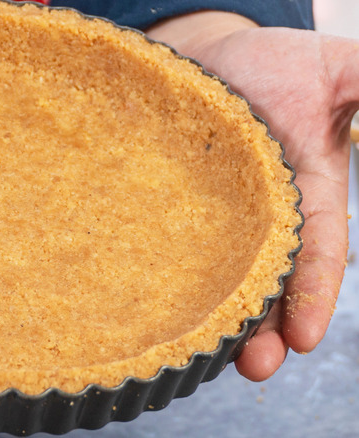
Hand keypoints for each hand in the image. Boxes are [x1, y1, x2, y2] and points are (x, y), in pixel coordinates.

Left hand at [148, 13, 355, 379]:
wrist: (204, 56)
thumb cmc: (274, 62)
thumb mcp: (336, 68)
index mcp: (308, 194)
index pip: (317, 253)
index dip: (312, 295)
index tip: (303, 337)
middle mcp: (260, 218)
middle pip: (266, 282)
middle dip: (263, 327)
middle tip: (256, 367)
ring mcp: (210, 219)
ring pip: (216, 277)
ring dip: (216, 319)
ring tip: (205, 354)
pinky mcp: (166, 211)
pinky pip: (164, 249)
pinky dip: (162, 280)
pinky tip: (149, 308)